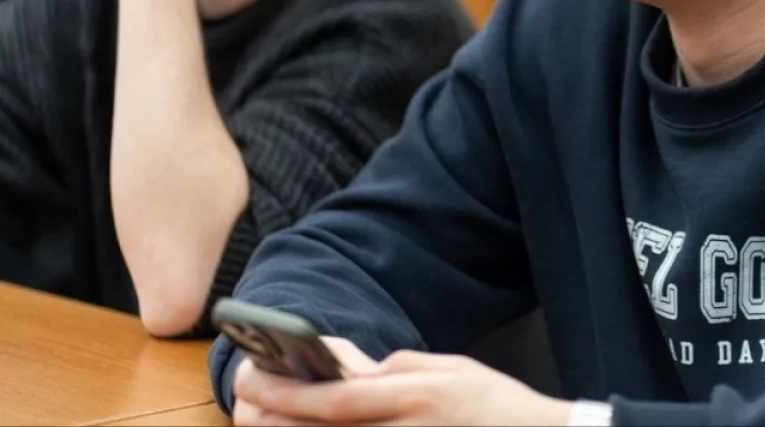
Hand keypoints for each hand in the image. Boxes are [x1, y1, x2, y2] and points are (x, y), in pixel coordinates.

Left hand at [233, 342, 572, 426]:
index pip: (336, 397)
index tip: (251, 379)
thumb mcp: (450, 370)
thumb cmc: (496, 405)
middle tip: (243, 410)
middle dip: (274, 422)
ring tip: (263, 424)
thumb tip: (348, 368)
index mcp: (417, 396)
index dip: (287, 393)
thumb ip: (397, 369)